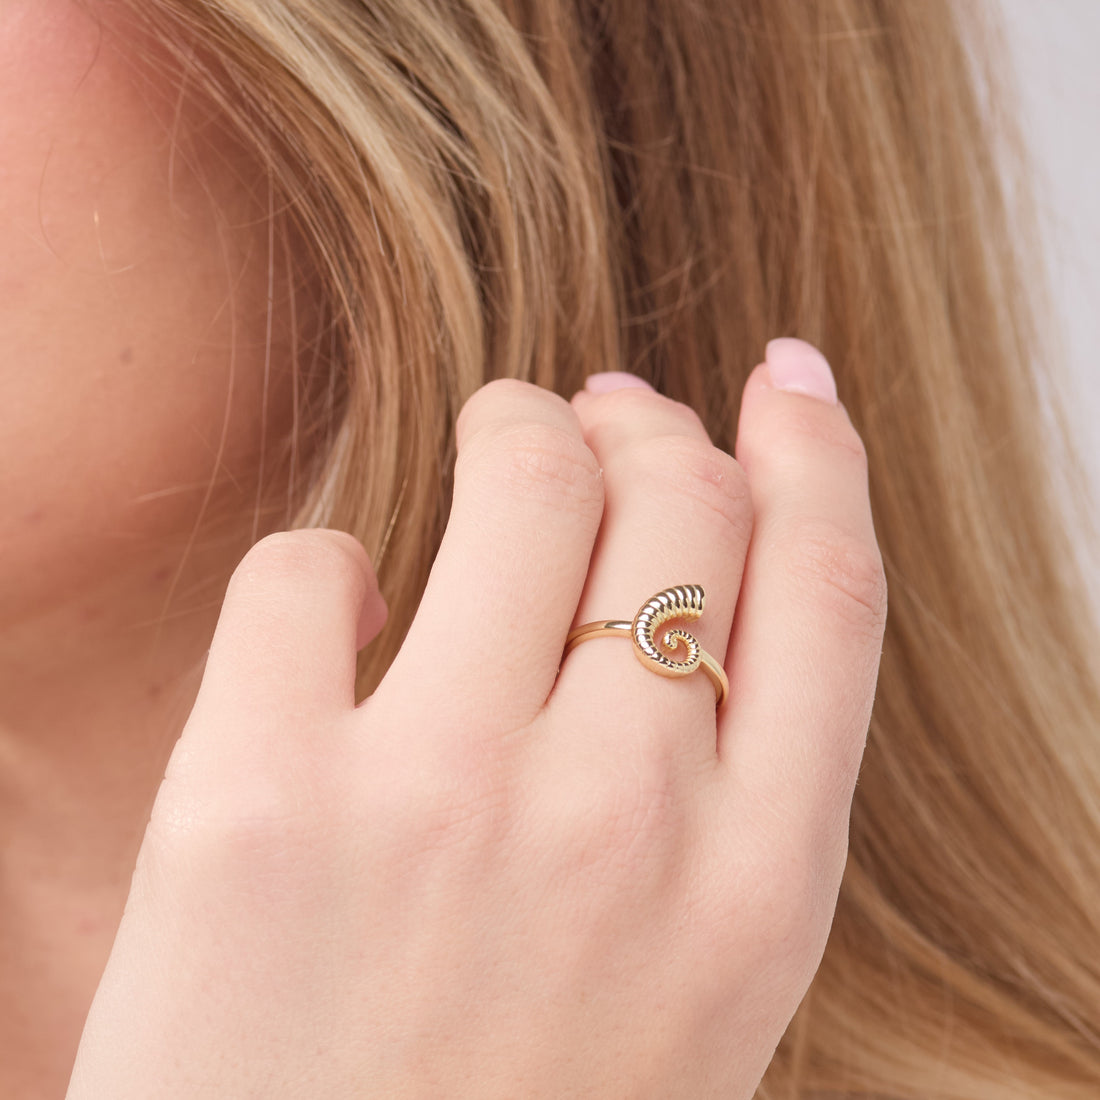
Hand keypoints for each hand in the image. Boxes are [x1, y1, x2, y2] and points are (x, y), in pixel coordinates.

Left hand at [66, 340, 886, 1098]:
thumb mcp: (692, 986)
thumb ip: (721, 795)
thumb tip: (689, 582)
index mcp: (753, 893)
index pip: (829, 592)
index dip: (815, 456)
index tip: (784, 384)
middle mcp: (620, 827)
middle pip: (679, 507)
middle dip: (649, 428)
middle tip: (607, 414)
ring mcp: (438, 805)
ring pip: (521, 483)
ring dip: (515, 429)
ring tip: (501, 433)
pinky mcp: (255, 805)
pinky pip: (309, 570)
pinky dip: (329, 560)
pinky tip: (343, 615)